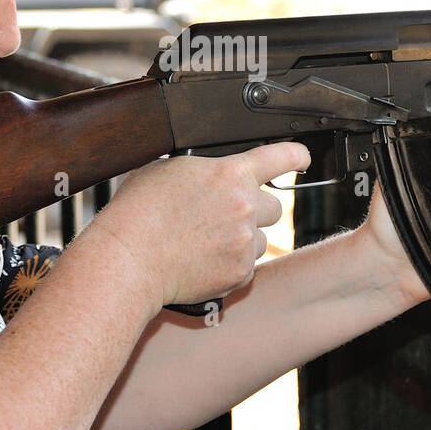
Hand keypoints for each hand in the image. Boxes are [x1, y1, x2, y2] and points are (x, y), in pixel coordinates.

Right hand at [82, 142, 310, 311]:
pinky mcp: (240, 273)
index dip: (296, 155)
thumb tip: (210, 174)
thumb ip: (202, 170)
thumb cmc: (138, 213)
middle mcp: (245, 207)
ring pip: (260, 239)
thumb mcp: (167, 170)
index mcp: (230, 174)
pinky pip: (246, 267)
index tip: (301, 158)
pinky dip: (229, 265)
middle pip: (275, 206)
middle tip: (225, 217)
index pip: (280, 157)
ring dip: (241, 240)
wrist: (129, 259)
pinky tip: (201, 261)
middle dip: (255, 210)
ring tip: (204, 243)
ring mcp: (245, 242)